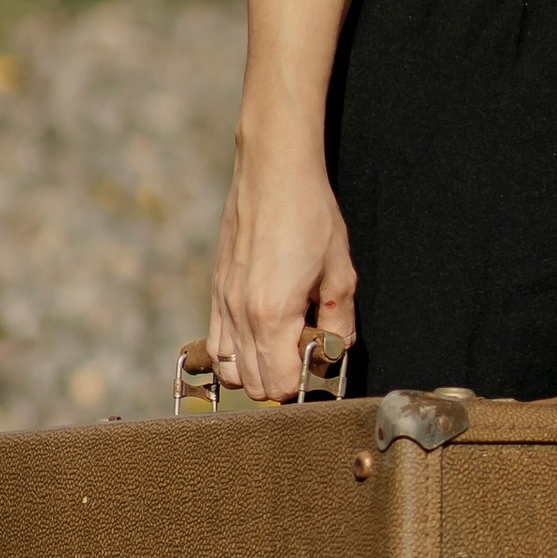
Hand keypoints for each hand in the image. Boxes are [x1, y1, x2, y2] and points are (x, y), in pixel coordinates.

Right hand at [207, 131, 357, 401]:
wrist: (272, 171)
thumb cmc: (309, 214)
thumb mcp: (340, 270)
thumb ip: (339, 320)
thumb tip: (337, 348)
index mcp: (273, 314)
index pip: (281, 385)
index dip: (305, 383)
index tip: (321, 362)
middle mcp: (241, 315)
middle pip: (254, 385)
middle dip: (282, 381)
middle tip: (307, 353)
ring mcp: (223, 304)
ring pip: (230, 371)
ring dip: (256, 371)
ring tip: (284, 347)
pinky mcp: (216, 291)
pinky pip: (216, 343)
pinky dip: (235, 352)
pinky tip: (260, 333)